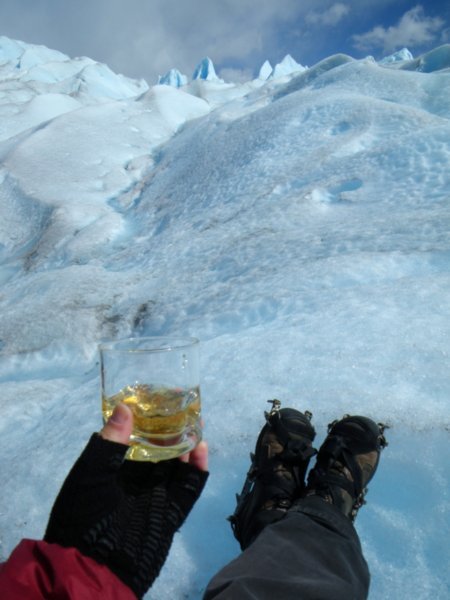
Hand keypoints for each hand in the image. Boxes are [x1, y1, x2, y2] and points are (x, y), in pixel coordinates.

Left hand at [44, 404, 208, 598]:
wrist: (95, 568)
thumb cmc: (84, 517)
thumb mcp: (88, 476)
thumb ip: (108, 443)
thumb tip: (125, 406)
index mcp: (112, 471)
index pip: (132, 439)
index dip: (145, 420)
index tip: (157, 398)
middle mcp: (135, 481)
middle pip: (158, 450)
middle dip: (171, 430)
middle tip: (184, 408)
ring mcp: (156, 497)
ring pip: (176, 465)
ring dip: (187, 445)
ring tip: (197, 422)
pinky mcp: (171, 512)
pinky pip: (189, 488)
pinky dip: (197, 469)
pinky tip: (201, 448)